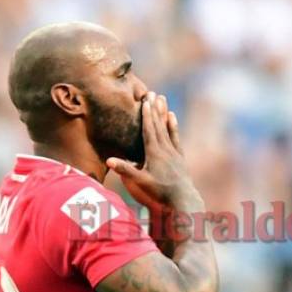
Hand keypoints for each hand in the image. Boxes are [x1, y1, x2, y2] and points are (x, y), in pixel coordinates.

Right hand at [107, 92, 199, 211]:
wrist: (183, 199)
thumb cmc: (159, 192)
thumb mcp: (141, 182)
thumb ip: (125, 170)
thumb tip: (108, 160)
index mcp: (154, 153)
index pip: (149, 130)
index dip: (146, 115)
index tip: (144, 100)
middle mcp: (165, 149)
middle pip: (158, 124)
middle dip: (154, 108)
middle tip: (151, 92)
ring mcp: (173, 152)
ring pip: (167, 128)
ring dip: (163, 112)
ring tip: (161, 98)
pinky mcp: (179, 156)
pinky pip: (175, 137)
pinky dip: (172, 126)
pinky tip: (172, 116)